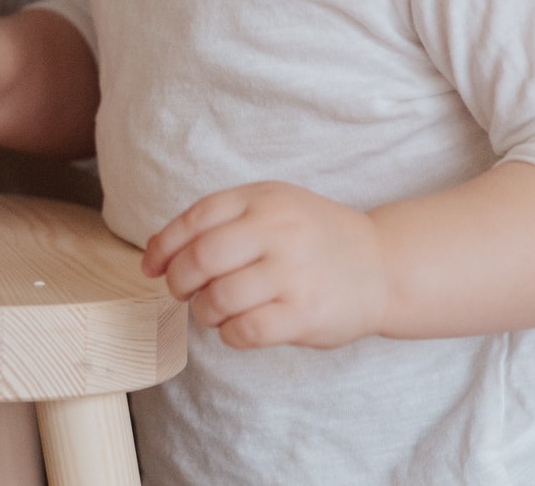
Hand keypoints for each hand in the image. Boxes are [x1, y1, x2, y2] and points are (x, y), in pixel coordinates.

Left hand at [141, 182, 388, 349]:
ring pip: (218, 298)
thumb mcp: (269, 208)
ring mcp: (293, 273)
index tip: (152, 267)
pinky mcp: (305, 313)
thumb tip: (154, 252)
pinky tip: (237, 327)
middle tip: (183, 291)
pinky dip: (229, 333)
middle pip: (200, 259)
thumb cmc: (311, 236)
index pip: (194, 219)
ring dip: (204, 311)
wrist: (383, 264)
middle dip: (178, 281)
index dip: (163, 246)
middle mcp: (278, 231)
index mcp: (263, 200)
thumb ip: (216, 221)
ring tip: (214, 310)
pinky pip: (244, 330)